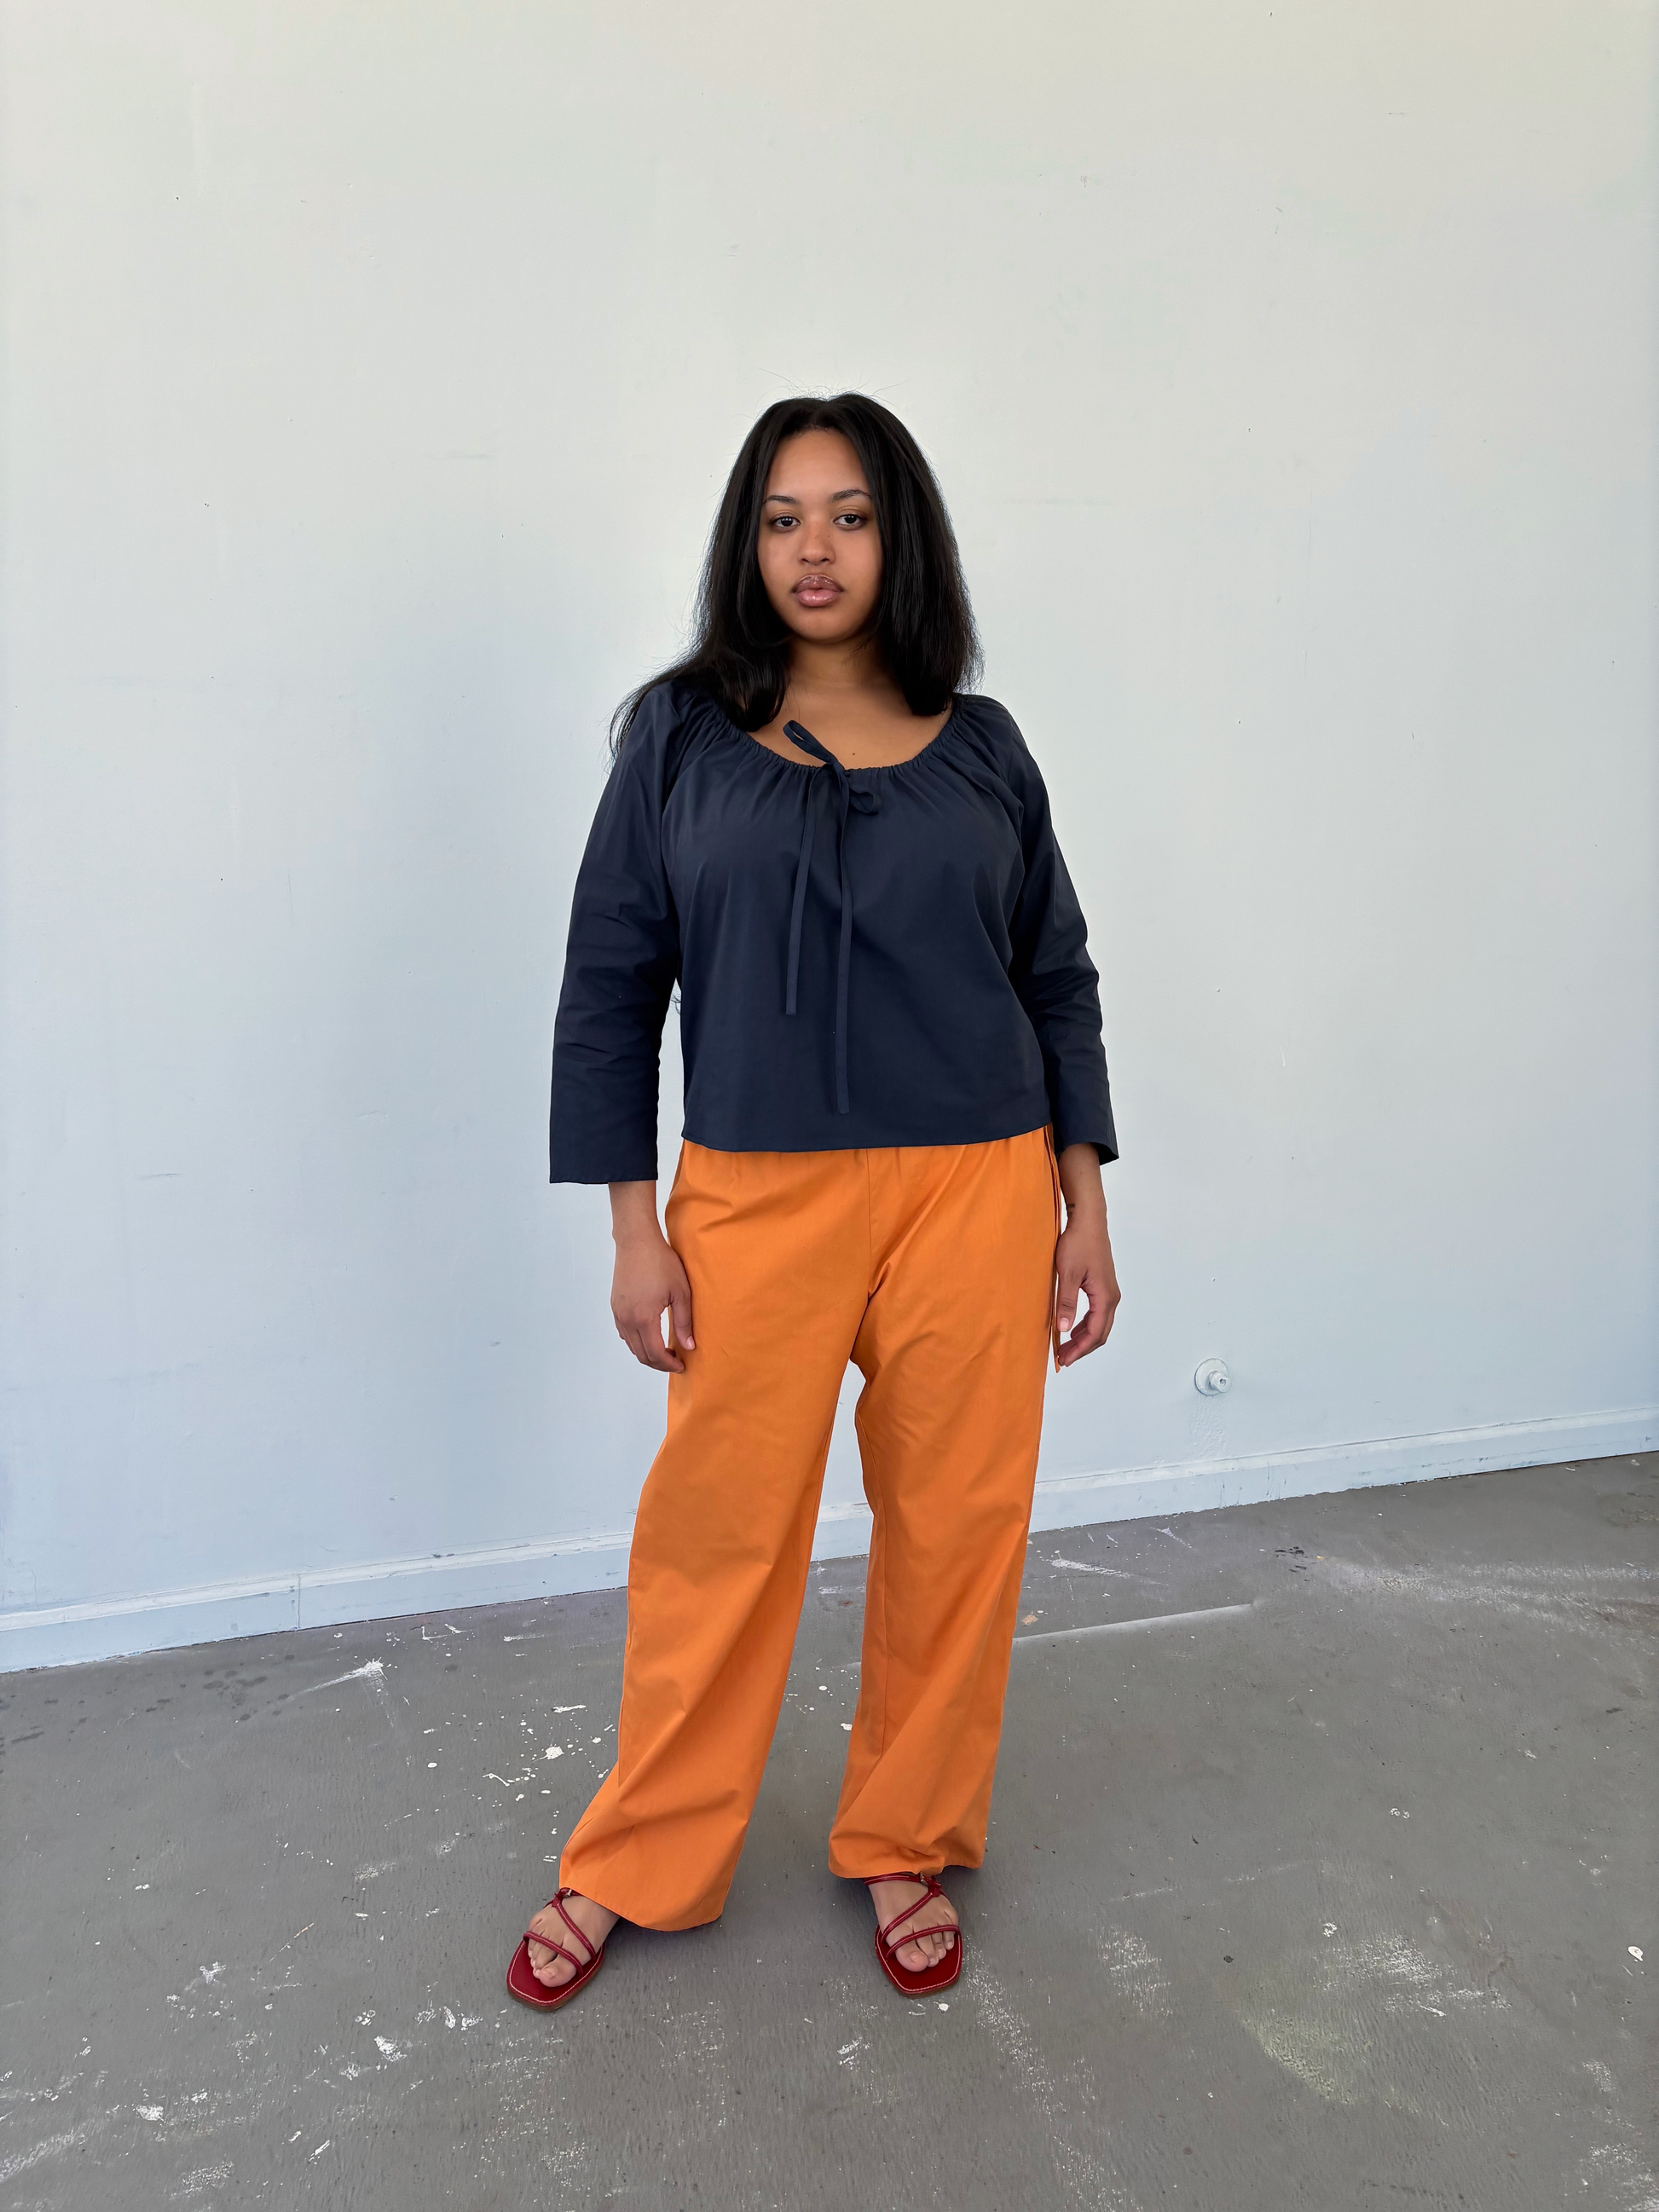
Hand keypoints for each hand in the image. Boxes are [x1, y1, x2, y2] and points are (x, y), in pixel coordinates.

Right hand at [608, 1181, 694, 1372]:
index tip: (682, 1364)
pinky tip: (650, 1336)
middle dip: (659, 1363)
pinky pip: (624, 1333)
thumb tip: (689, 1346)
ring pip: (631, 1345)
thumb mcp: (681, 1292)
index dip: (669, 1364)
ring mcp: (618, 1313)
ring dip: (647, 1353)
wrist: (637, 1241)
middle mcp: (626, 1319)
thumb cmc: (661, 1262)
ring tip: (665, 1350)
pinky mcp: (615, 1306)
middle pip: (641, 1354)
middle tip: (676, 1361)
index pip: (655, 1353)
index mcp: (643, 1318)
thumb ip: (685, 1322)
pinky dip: (637, 1341)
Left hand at [1053, 1142, 1120, 1368]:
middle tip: (1062, 1358)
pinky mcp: (1103, 1285)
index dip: (1078, 1350)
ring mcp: (1109, 1291)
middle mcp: (1111, 1297)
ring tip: (1064, 1347)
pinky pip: (1097, 1313)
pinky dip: (1085, 1325)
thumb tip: (1062, 1329)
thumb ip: (1065, 1302)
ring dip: (1083, 1338)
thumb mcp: (1067, 1274)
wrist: (1088, 1220)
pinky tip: (1070, 1326)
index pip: (1094, 1333)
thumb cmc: (1078, 1243)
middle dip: (1082, 1348)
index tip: (1063, 1360)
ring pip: (1100, 1324)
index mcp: (1105, 1297)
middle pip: (1100, 1333)